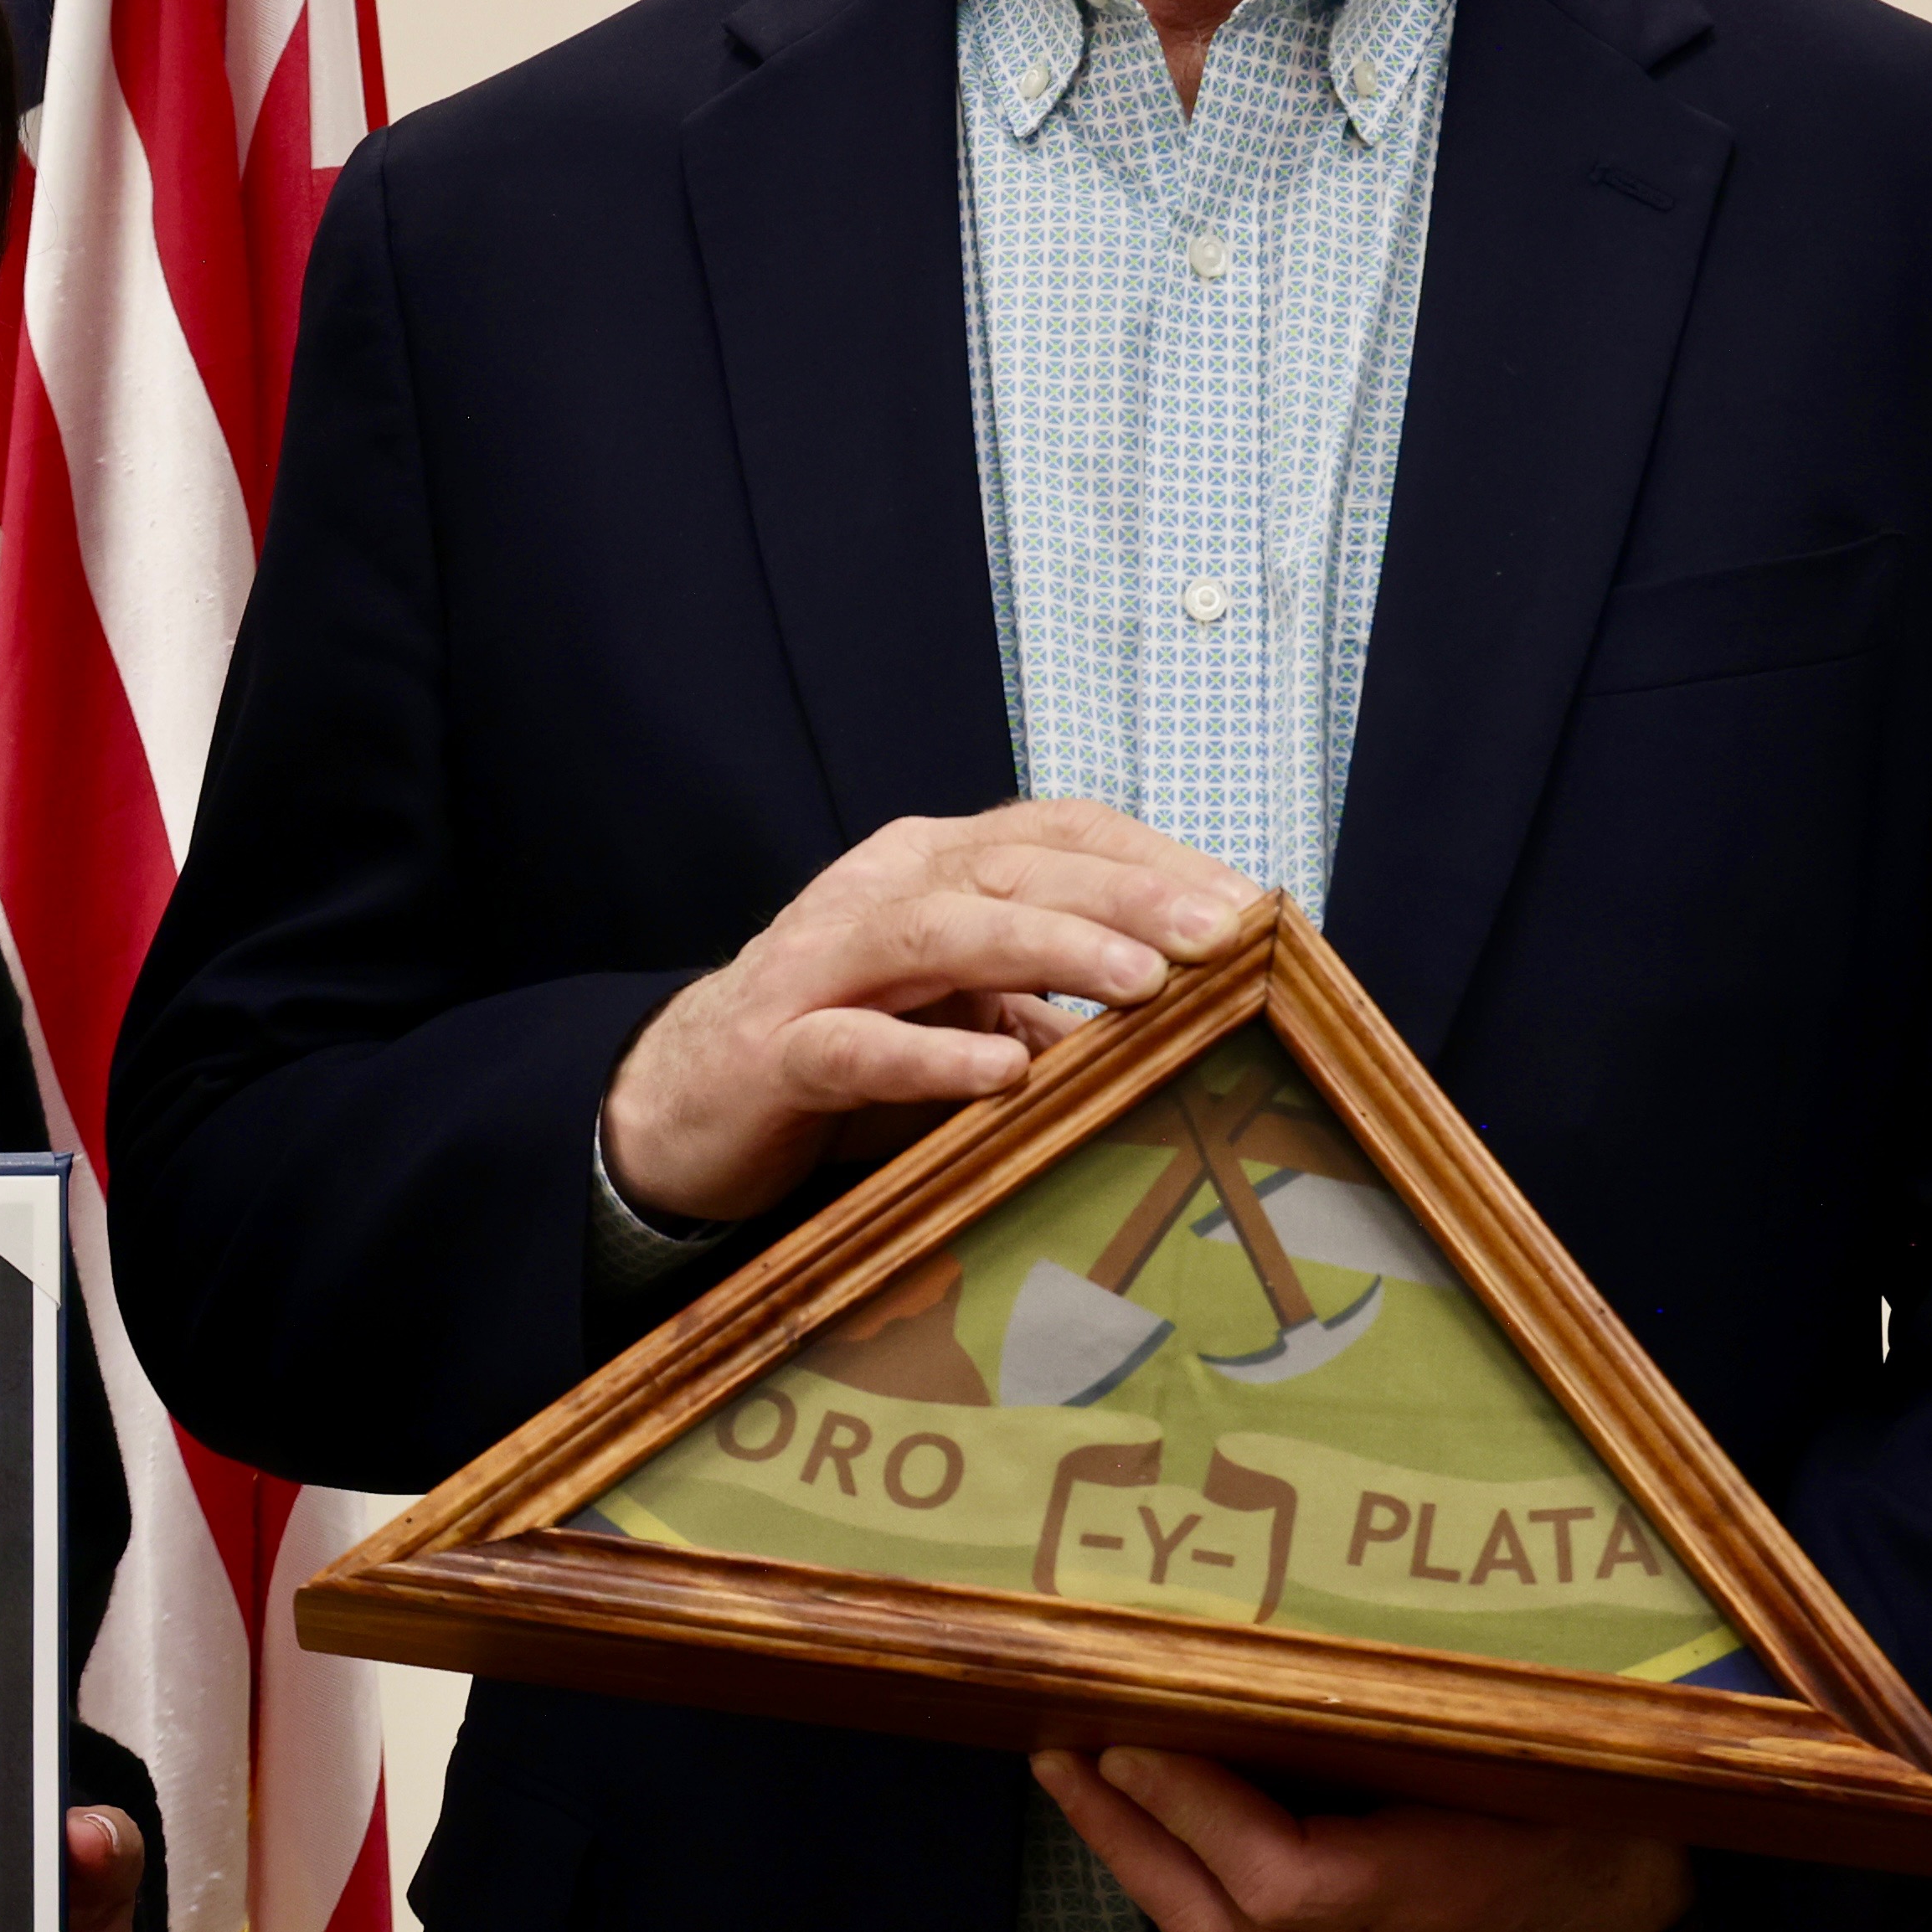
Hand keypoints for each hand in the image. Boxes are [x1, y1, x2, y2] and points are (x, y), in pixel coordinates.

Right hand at [603, 801, 1261, 1226]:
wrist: (683, 1099)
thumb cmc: (843, 1041)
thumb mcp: (962, 1013)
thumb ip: (1049, 1007)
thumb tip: (1181, 1018)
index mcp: (932, 868)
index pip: (1055, 832)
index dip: (1152, 856)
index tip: (1248, 901)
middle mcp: (879, 892)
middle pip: (1013, 868)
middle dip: (1127, 893)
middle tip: (1222, 932)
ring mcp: (821, 966)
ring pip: (939, 935)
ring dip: (1047, 950)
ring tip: (1140, 980)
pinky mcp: (775, 1051)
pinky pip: (856, 1047)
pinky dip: (929, 1056)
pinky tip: (1000, 1073)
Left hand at [1034, 1746, 1689, 1931]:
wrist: (1663, 1880)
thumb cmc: (1605, 1793)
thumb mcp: (1528, 1744)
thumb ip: (1428, 1717)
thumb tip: (1294, 1651)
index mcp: (1426, 1895)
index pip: (1282, 1880)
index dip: (1195, 1810)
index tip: (1130, 1734)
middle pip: (1224, 1927)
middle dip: (1129, 1841)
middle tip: (1060, 1753)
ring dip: (1145, 1859)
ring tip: (1084, 1777)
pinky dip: (1193, 1874)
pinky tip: (1164, 1813)